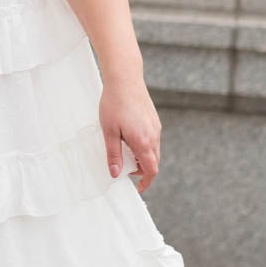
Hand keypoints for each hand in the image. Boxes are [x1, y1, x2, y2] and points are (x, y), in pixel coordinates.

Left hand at [99, 69, 160, 193]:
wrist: (125, 78)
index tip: (138, 188)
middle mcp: (154, 136)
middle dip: (142, 170)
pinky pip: (153, 139)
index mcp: (143, 141)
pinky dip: (144, 146)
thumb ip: (113, 155)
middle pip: (153, 162)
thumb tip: (116, 174)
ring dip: (142, 157)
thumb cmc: (114, 103)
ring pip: (154, 151)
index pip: (151, 170)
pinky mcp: (154, 120)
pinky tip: (129, 138)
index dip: (146, 182)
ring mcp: (156, 127)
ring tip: (124, 152)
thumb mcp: (109, 132)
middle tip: (125, 168)